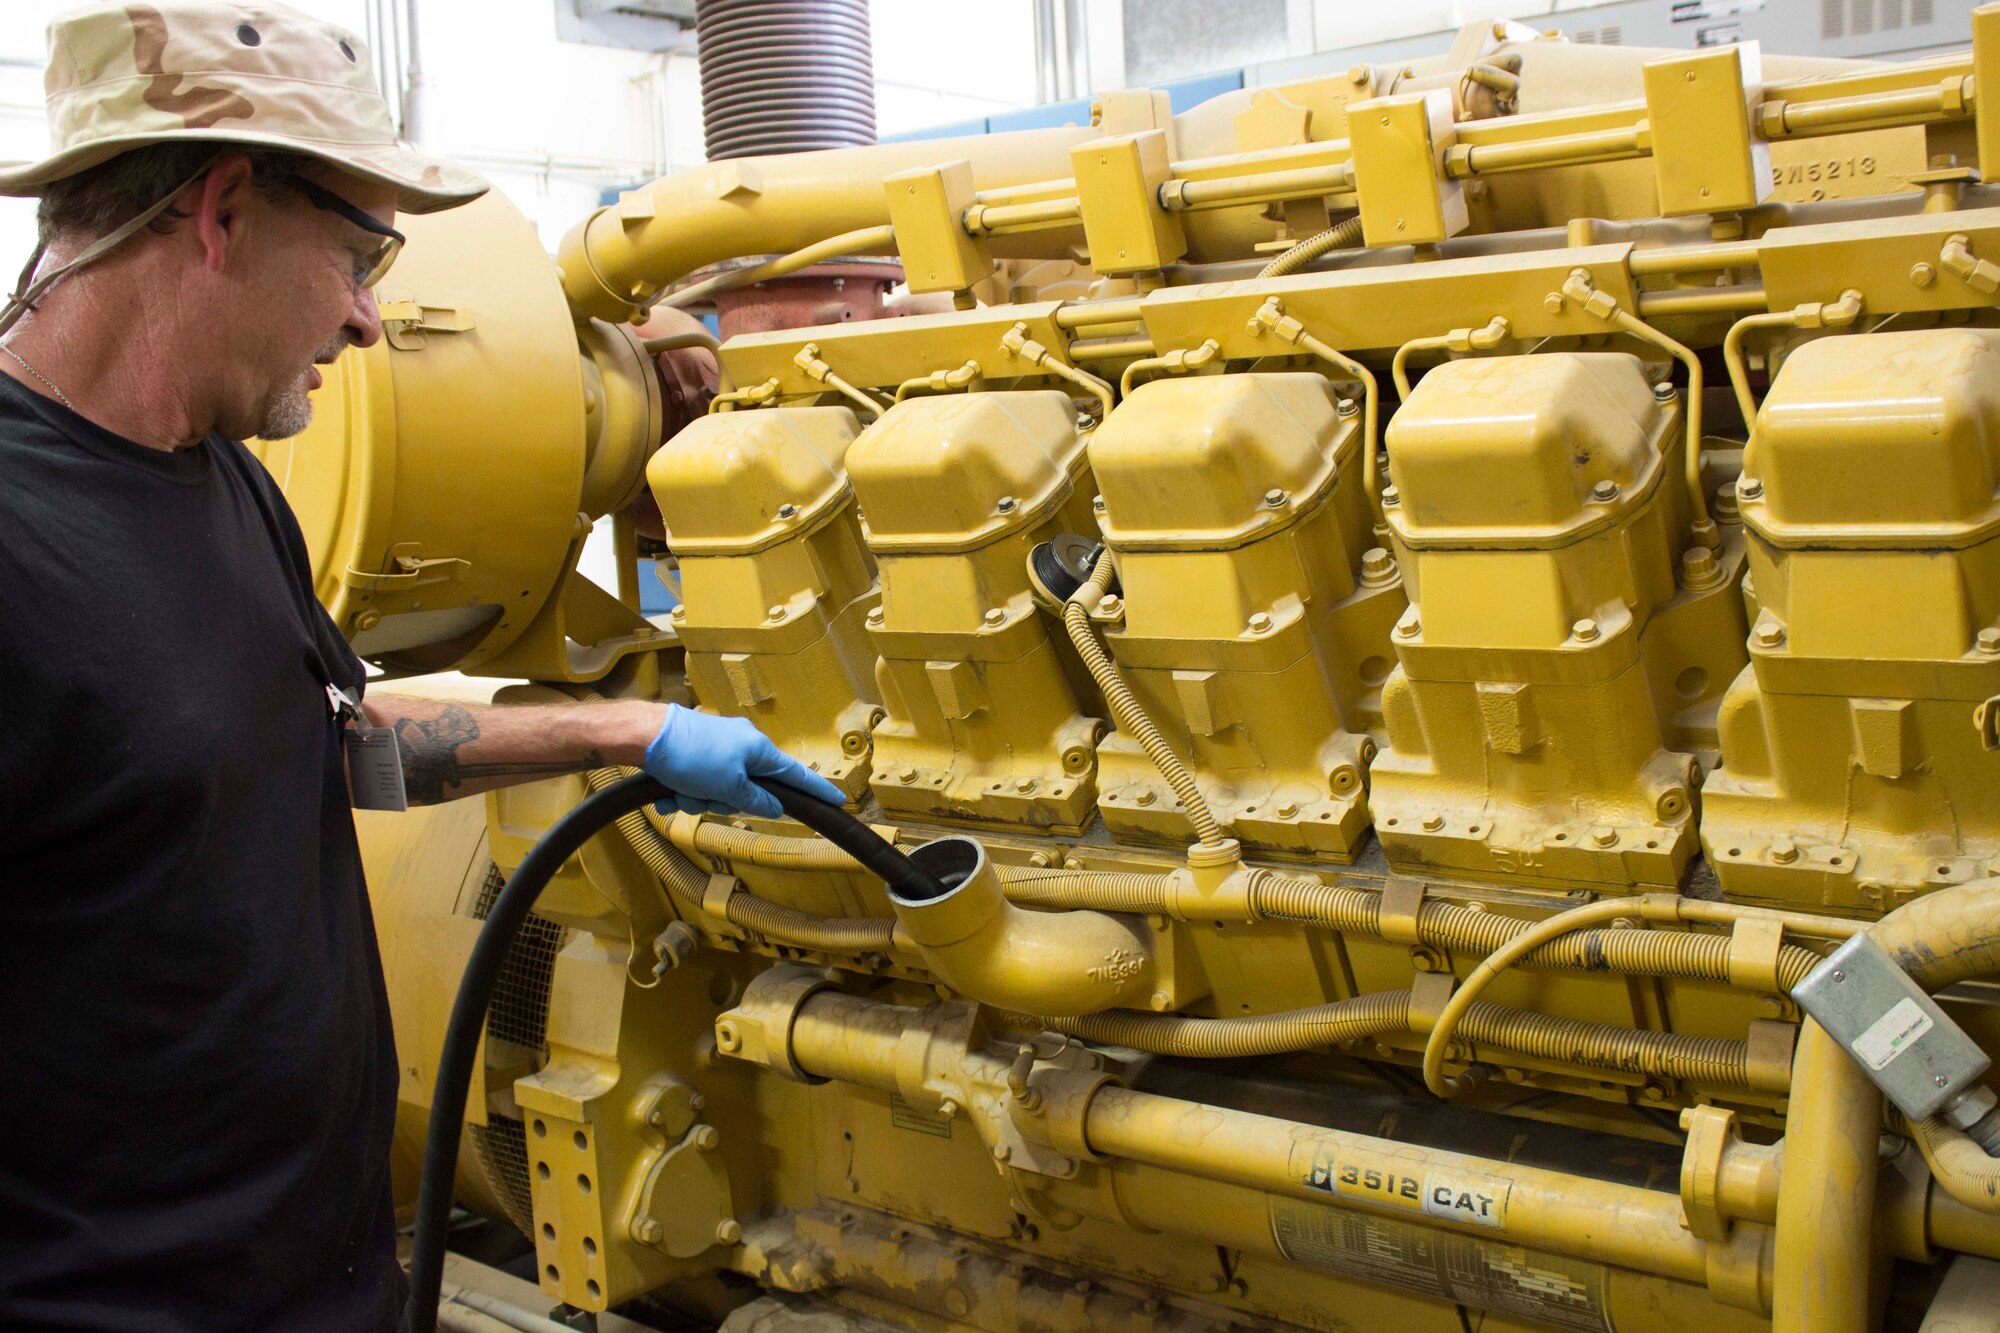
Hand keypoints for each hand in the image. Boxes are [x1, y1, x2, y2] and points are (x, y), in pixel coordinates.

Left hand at [642, 704, 845, 818]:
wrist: (646, 736)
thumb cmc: (691, 756)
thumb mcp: (729, 786)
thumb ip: (756, 800)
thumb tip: (774, 807)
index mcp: (758, 749)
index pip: (795, 774)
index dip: (816, 789)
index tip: (838, 799)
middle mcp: (742, 745)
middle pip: (749, 790)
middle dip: (723, 802)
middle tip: (707, 798)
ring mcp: (717, 748)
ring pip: (718, 791)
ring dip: (698, 799)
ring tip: (679, 792)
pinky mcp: (694, 753)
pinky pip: (698, 783)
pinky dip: (683, 792)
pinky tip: (667, 794)